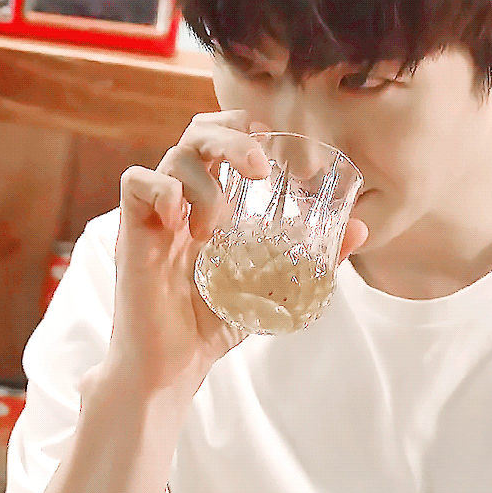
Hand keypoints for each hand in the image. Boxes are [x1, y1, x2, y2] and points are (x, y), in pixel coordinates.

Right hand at [105, 111, 368, 398]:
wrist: (173, 365)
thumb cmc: (215, 320)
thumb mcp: (273, 285)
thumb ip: (313, 258)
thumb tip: (360, 228)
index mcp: (215, 198)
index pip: (223, 136)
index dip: (245, 127)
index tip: (274, 147)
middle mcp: (186, 197)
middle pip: (200, 132)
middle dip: (233, 137)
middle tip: (261, 169)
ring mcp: (158, 211)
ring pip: (176, 155)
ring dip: (205, 184)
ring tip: (214, 231)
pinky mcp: (131, 229)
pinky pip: (137, 182)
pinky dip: (162, 190)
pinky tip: (180, 224)